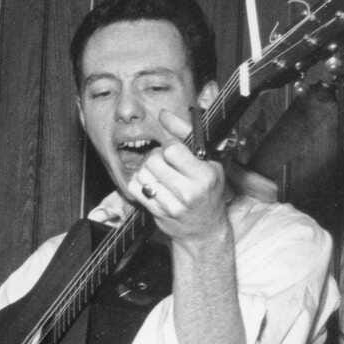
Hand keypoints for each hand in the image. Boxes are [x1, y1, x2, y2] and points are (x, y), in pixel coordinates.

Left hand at [129, 109, 228, 243]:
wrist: (204, 230)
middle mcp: (189, 191)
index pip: (173, 150)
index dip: (168, 147)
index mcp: (205, 175)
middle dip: (155, 157)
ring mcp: (172, 204)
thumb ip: (184, 135)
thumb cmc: (208, 191)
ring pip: (143, 174)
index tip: (173, 151)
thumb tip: (164, 114)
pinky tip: (150, 184)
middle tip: (163, 162)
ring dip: (146, 170)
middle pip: (154, 161)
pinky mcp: (157, 213)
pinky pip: (136, 188)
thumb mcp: (208, 162)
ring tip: (158, 174)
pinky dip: (139, 182)